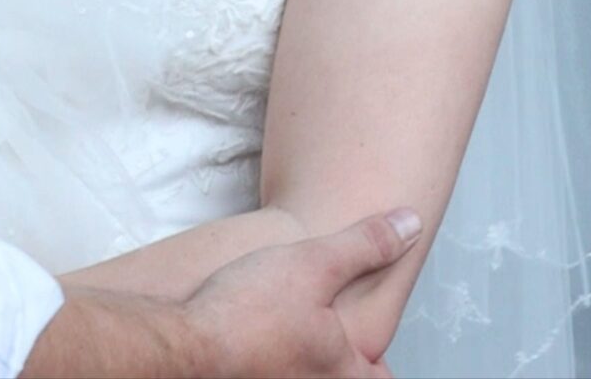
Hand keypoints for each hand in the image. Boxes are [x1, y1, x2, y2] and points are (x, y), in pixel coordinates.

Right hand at [184, 210, 421, 376]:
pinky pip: (273, 377)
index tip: (378, 355)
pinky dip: (275, 367)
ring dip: (309, 365)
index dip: (382, 365)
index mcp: (342, 375)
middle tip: (340, 344)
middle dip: (345, 364)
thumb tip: (409, 226)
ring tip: (300, 342)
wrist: (180, 346)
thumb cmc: (246, 315)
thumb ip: (367, 246)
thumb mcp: (315, 263)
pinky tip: (261, 346)